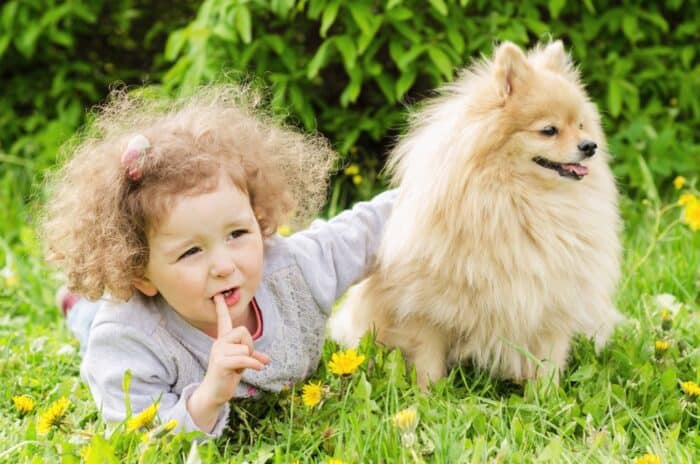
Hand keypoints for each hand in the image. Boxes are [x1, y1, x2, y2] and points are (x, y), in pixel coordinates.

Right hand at [187, 295, 269, 430]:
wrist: (215, 394)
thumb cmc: (228, 377)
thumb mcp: (242, 364)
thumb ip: (252, 357)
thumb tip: (267, 360)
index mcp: (223, 340)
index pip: (222, 320)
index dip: (221, 308)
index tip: (217, 295)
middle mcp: (219, 343)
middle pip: (243, 331)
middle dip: (250, 345)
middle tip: (246, 359)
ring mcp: (218, 352)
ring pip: (245, 347)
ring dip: (249, 358)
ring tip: (240, 368)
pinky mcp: (221, 362)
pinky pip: (244, 358)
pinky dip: (254, 364)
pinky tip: (257, 369)